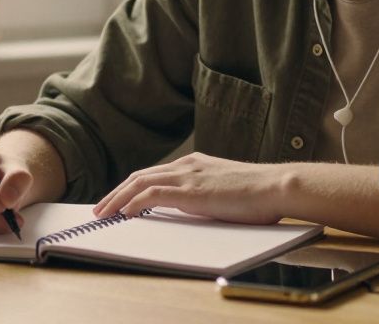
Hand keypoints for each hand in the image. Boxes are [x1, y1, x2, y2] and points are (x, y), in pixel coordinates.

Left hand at [92, 152, 287, 223]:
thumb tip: (196, 207)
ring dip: (118, 199)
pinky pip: (152, 195)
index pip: (154, 173)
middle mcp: (187, 165)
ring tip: (104, 214)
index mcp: (195, 164)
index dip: (131, 187)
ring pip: (140, 184)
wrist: (277, 186)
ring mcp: (188, 176)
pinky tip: (124, 213)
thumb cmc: (260, 194)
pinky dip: (133, 203)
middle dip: (116, 192)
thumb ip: (207, 193)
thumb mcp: (226, 190)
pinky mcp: (190, 191)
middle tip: (101, 208)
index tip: (118, 200)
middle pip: (140, 176)